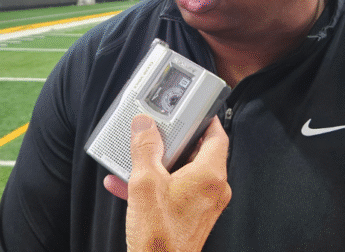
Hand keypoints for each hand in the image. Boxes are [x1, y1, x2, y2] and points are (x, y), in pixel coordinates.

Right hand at [103, 115, 231, 251]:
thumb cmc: (158, 237)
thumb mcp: (145, 183)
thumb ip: (145, 149)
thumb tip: (145, 125)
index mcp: (210, 175)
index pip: (217, 135)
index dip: (205, 118)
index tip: (192, 107)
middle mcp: (213, 189)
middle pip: (200, 151)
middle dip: (176, 139)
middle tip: (160, 127)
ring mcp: (204, 204)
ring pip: (184, 171)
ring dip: (160, 162)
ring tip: (137, 155)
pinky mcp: (191, 216)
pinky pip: (175, 190)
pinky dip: (157, 183)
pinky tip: (126, 183)